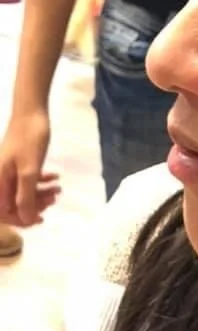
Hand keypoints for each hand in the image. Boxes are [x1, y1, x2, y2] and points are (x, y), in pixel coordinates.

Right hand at [0, 110, 59, 225]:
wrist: (31, 111)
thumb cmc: (29, 139)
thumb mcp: (29, 171)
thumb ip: (26, 196)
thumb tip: (26, 220)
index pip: (4, 213)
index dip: (22, 219)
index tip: (41, 218)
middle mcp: (0, 179)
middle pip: (14, 204)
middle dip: (34, 205)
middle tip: (53, 199)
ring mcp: (8, 171)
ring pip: (22, 192)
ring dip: (40, 194)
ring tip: (58, 189)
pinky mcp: (17, 163)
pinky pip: (26, 180)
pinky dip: (40, 181)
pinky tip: (55, 177)